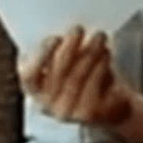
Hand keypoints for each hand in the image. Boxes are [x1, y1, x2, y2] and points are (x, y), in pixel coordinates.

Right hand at [18, 26, 133, 125]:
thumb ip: (60, 50)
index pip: (29, 76)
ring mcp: (67, 111)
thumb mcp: (68, 64)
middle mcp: (47, 104)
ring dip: (89, 51)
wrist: (113, 106)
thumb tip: (67, 30)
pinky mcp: (88, 112)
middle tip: (78, 29)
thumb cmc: (85, 77)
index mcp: (35, 90)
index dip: (40, 57)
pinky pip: (94, 83)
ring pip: (77, 75)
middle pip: (57, 72)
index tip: (55, 38)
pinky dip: (101, 64)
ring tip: (99, 36)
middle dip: (69, 47)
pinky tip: (106, 53)